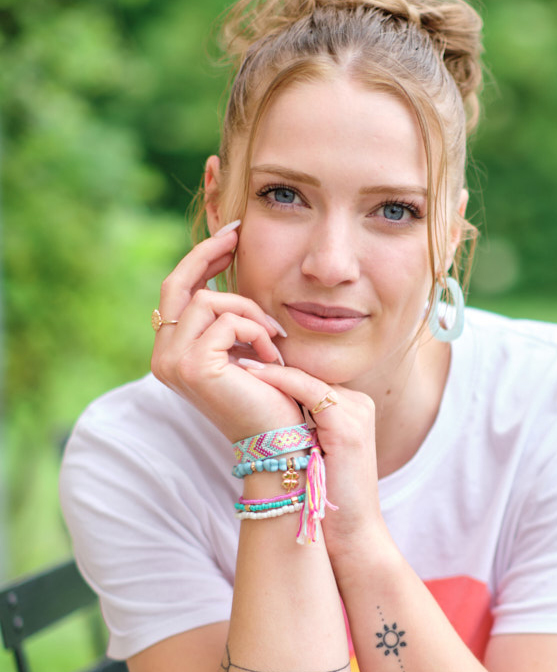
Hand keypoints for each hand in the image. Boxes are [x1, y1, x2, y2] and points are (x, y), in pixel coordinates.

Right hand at [150, 226, 303, 440]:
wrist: (277, 436)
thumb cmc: (266, 392)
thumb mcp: (242, 347)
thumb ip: (226, 319)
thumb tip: (227, 272)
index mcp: (172, 351)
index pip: (178, 293)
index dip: (200, 260)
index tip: (230, 236)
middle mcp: (163, 356)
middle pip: (178, 285)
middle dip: (208, 254)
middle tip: (237, 236)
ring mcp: (173, 362)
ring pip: (211, 301)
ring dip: (251, 313)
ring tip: (274, 338)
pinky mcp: (193, 366)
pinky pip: (229, 322)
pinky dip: (257, 332)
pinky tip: (273, 356)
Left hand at [236, 361, 388, 555]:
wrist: (353, 537)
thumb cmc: (326, 500)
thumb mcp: (313, 453)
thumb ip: (299, 426)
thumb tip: (261, 410)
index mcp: (352, 409)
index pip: (308, 379)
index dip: (274, 371)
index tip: (239, 362)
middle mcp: (359, 404)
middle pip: (307, 374)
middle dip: (269, 365)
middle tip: (232, 352)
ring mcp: (357, 413)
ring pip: (306, 377)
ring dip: (268, 368)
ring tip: (235, 359)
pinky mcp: (348, 426)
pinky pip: (308, 391)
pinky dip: (278, 380)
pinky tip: (249, 374)